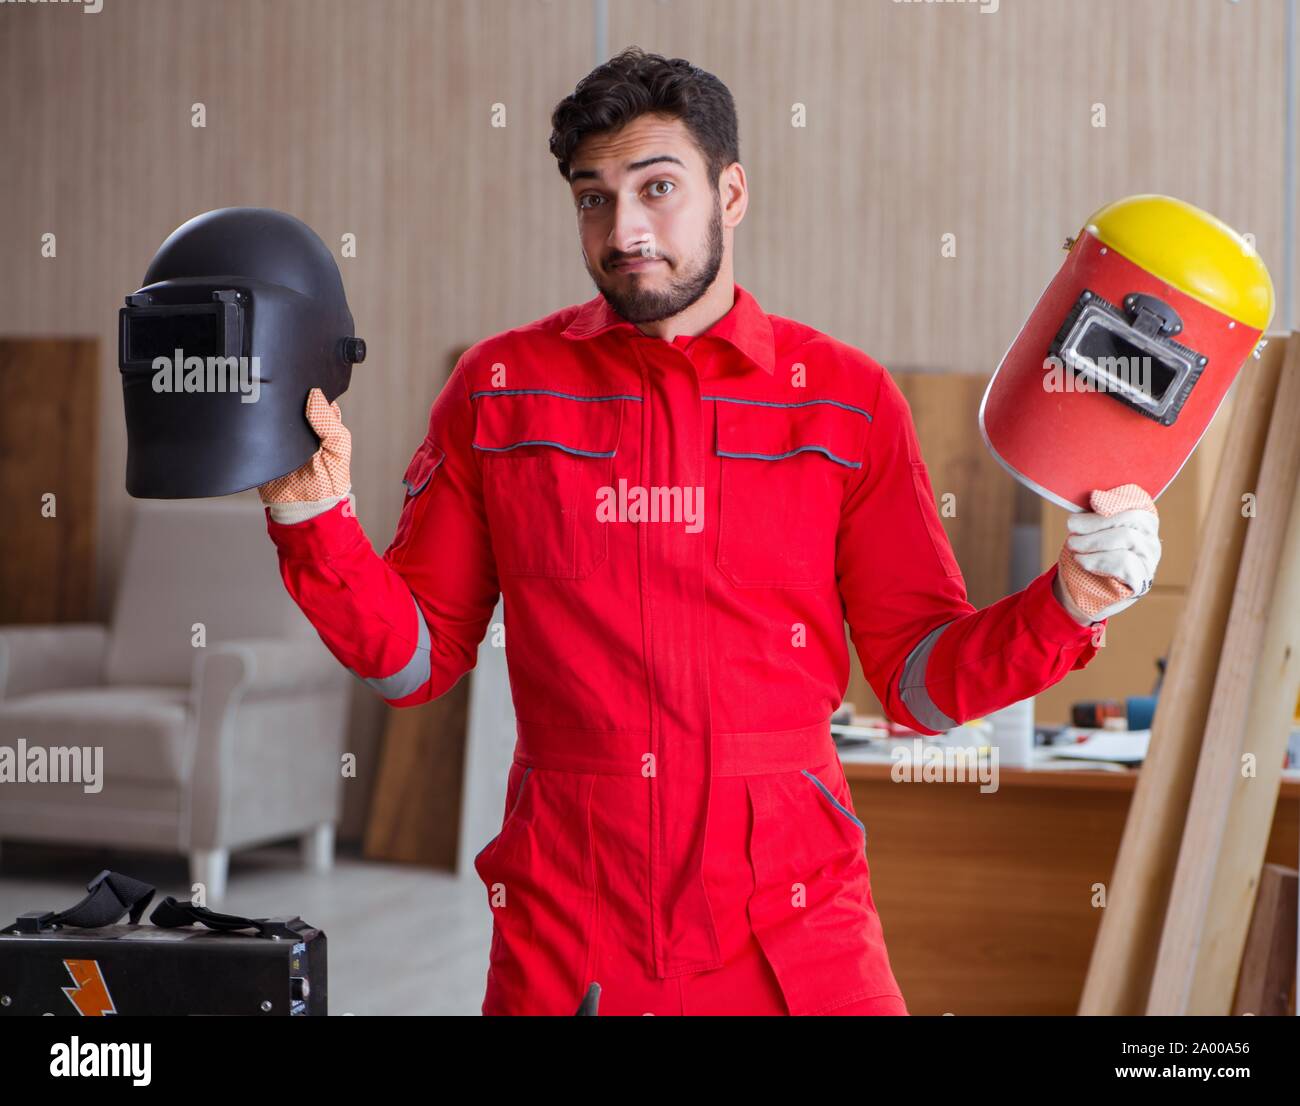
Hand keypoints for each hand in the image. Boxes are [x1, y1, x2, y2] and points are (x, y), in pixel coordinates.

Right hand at [258, 388, 351, 505]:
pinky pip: (254, 427)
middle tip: (274, 381)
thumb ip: (330, 424)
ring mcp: (280, 433)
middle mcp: (300, 424)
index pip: (313, 395)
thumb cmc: (328, 480)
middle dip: (283, 392)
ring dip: (266, 404)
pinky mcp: (262, 444)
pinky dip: (252, 420)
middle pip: (290, 400)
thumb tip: (314, 394)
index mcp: (321, 421)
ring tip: (260, 391)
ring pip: (271, 410)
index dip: (307, 385)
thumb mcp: (338, 449)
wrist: (302, 509)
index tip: (296, 375)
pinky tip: (250, 411)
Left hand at [1054, 484, 1160, 623]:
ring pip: (1126, 537)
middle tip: (1072, 528)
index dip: (1116, 499)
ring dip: (1092, 540)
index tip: (1093, 501)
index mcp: (1141, 520)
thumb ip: (1094, 512)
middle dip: (1096, 521)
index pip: (1138, 501)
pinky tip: (1082, 561)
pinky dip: (1097, 559)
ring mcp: (1149, 560)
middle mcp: (1151, 538)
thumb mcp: (1089, 529)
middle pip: (1131, 517)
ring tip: (1074, 546)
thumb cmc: (1088, 554)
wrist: (1082, 590)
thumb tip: (1094, 496)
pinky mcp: (1141, 580)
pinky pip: (1124, 563)